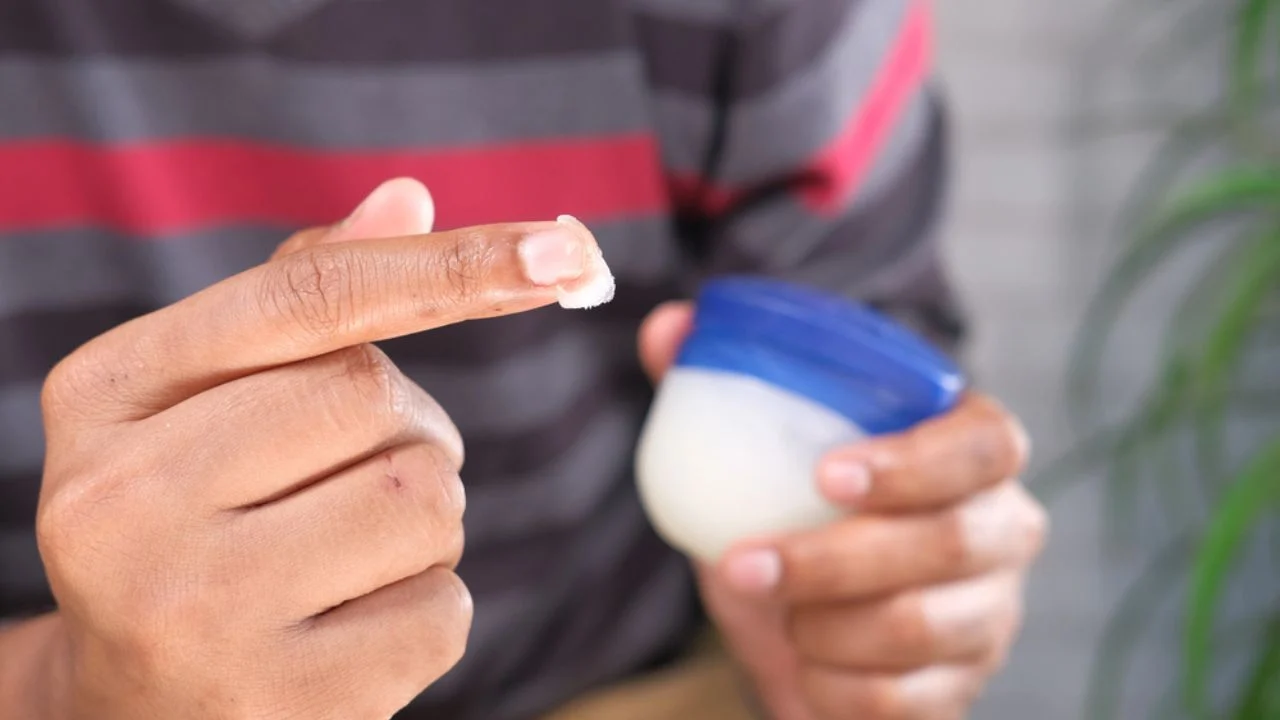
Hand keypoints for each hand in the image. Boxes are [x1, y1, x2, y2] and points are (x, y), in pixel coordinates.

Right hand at [33, 179, 605, 719]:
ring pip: (426, 502)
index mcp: (107, 393)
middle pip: (378, 398)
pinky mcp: (280, 701)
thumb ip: (301, 293)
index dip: (450, 265)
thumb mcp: (198, 396)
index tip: (565, 247)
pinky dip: (430, 604)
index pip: (308, 298)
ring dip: (427, 520)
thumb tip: (409, 197)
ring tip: (345, 555)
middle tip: (355, 474)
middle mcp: (126, 499)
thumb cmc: (185, 516)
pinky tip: (351, 623)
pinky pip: (444, 611)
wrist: (131, 701)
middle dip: (409, 429)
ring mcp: (199, 611)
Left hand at [639, 302, 1047, 719]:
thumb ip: (716, 382)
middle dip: (836, 557)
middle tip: (743, 563)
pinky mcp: (962, 689)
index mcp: (969, 454)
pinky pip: (906, 702)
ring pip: (925, 627)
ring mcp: (991, 616)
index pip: (985, 445)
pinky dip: (834, 686)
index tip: (822, 473)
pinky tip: (803, 665)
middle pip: (953, 541)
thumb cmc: (791, 515)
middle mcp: (1002, 530)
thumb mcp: (754, 453)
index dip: (916, 460)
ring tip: (772, 613)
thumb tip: (666, 326)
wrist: (798, 628)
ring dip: (823, 626)